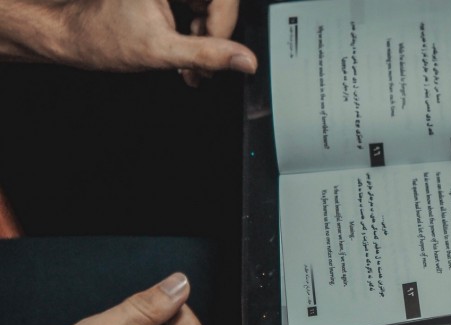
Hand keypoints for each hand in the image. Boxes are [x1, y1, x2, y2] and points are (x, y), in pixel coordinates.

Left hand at [0, 0, 256, 84]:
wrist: (77, 38)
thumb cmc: (104, 37)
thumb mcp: (162, 50)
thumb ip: (207, 54)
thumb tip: (246, 61)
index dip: (224, 26)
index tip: (220, 54)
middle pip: (218, 3)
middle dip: (216, 36)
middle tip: (205, 65)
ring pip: (211, 7)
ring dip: (209, 40)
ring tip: (193, 65)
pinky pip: (199, 9)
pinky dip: (199, 35)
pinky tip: (188, 54)